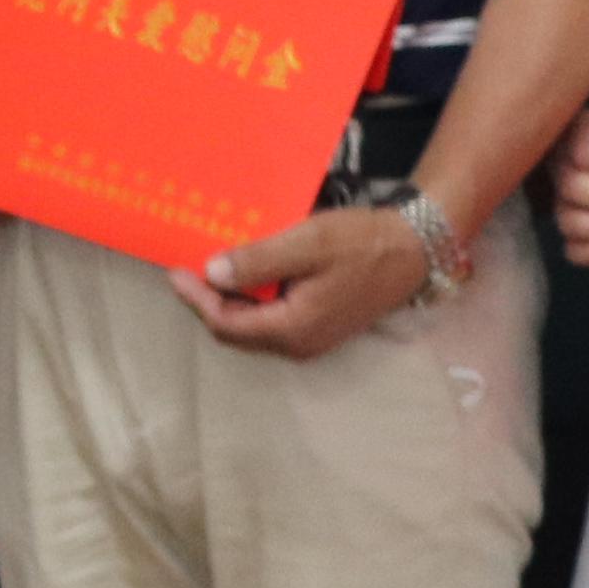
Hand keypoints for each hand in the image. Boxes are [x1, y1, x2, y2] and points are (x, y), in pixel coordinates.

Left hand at [177, 202, 433, 362]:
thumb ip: (257, 261)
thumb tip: (211, 273)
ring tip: (211, 264)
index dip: (196, 299)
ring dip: (228, 299)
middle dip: (206, 301)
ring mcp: (310, 338)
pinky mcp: (318, 324)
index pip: (225, 324)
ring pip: (252, 325)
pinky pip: (271, 318)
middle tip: (187, 266)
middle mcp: (298, 344)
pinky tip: (246, 270)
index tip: (175, 269)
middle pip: (235, 331)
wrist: (413, 250)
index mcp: (293, 329)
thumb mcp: (306, 243)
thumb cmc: (361, 244)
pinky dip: (251, 297)